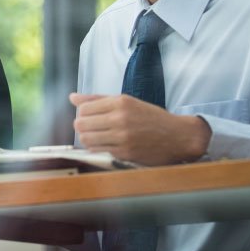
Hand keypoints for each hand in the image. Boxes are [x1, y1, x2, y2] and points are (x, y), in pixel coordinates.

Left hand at [69, 93, 210, 164]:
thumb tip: (72, 97)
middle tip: (91, 128)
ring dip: (87, 139)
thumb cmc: (151, 118)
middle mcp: (120, 118)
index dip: (82, 113)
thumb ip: (98, 99)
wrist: (178, 136)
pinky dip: (97, 149)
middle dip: (82, 126)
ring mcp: (122, 137)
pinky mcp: (125, 153)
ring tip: (97, 137)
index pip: (84, 108)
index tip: (89, 116)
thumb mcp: (127, 102)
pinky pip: (98, 151)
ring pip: (86, 139)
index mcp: (120, 102)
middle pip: (81, 124)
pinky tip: (106, 145)